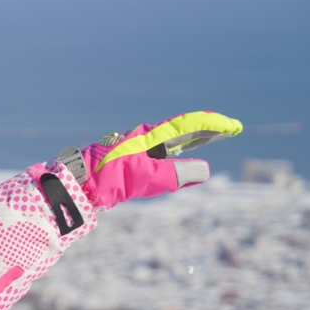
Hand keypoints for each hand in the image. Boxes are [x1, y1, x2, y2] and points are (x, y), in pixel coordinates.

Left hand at [62, 111, 241, 208]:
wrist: (75, 185)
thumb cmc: (110, 177)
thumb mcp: (149, 177)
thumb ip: (178, 174)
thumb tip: (203, 170)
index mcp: (150, 137)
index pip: (189, 125)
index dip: (213, 125)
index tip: (234, 127)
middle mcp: (143, 140)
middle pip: (180, 131)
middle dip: (205, 131)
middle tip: (229, 129)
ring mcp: (134, 151)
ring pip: (168, 144)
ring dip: (190, 142)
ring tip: (211, 139)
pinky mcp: (127, 164)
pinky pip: (157, 158)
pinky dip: (174, 158)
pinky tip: (178, 164)